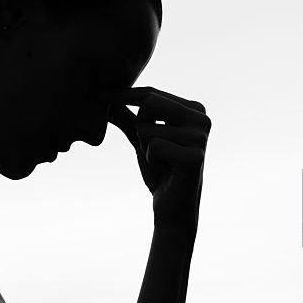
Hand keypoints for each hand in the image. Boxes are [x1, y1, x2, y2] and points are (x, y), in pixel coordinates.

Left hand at [106, 87, 210, 234]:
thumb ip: (127, 117)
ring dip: (145, 149)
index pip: (151, 94)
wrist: (173, 210)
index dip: (124, 95)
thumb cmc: (159, 172)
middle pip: (149, 103)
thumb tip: (103, 96)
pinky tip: (166, 171)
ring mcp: (200, 138)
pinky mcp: (194, 157)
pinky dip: (150, 160)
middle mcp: (202, 119)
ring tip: (162, 163)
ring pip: (146, 128)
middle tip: (151, 150)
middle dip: (139, 127)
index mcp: (195, 109)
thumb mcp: (142, 139)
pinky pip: (152, 146)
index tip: (100, 93)